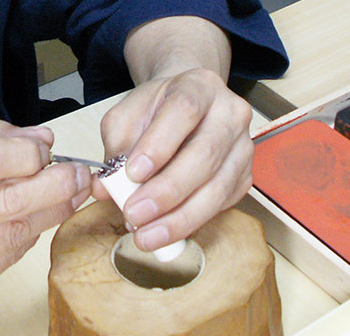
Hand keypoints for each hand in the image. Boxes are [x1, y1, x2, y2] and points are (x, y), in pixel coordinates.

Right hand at [0, 119, 90, 306]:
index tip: (47, 150)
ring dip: (50, 212)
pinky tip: (28, 220)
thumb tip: (42, 141)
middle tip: (80, 175)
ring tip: (64, 194)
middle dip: (58, 186)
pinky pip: (7, 259)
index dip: (30, 154)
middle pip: (12, 203)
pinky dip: (25, 236)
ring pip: (18, 235)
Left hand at [92, 68, 254, 251]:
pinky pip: (221, 205)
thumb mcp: (128, 116)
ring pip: (217, 188)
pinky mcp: (243, 177)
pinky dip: (191, 223)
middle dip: (167, 191)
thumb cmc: (158, 112)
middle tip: (135, 215)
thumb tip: (105, 187)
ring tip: (146, 236)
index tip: (133, 173)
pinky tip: (165, 233)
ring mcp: (242, 147)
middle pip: (205, 154)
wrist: (189, 109)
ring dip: (179, 218)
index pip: (184, 110)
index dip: (160, 144)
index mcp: (200, 87)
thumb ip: (116, 146)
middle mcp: (230, 114)